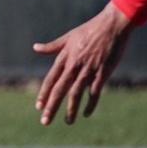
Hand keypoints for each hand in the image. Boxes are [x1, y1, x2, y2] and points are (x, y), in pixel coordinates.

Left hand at [32, 3, 131, 125]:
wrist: (112, 26)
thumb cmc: (89, 30)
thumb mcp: (68, 37)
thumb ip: (52, 46)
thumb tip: (35, 47)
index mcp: (64, 57)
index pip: (51, 79)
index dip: (44, 93)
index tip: (38, 106)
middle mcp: (74, 65)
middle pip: (60, 89)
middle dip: (51, 106)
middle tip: (45, 121)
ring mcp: (88, 69)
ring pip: (76, 93)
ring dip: (71, 109)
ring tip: (67, 121)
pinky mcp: (103, 72)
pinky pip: (95, 92)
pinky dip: (90, 104)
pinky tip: (86, 113)